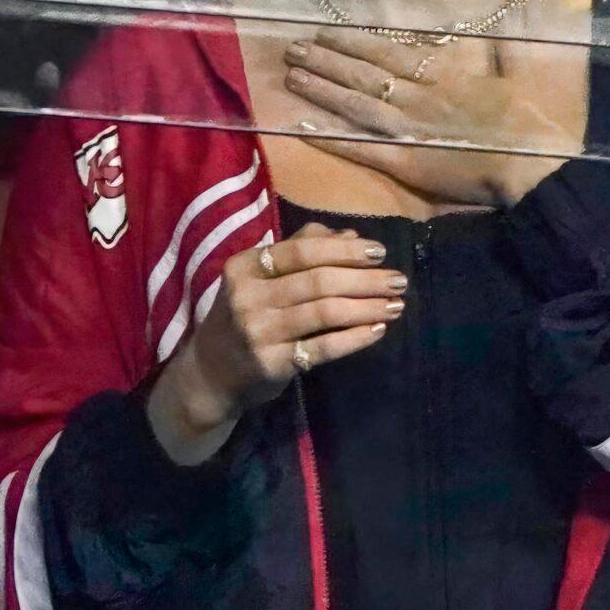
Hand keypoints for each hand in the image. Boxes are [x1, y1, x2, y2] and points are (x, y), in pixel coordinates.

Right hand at [148, 222, 404, 462]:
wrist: (210, 374)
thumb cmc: (245, 316)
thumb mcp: (260, 279)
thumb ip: (302, 251)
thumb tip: (350, 235)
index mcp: (245, 267)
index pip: (302, 249)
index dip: (344, 249)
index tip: (380, 251)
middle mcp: (248, 296)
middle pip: (318, 280)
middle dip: (365, 278)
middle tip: (400, 280)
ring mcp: (258, 332)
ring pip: (324, 312)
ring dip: (366, 307)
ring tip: (395, 305)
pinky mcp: (272, 363)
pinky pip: (323, 347)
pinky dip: (355, 338)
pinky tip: (377, 330)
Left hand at [282, 29, 576, 207]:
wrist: (534, 167)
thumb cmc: (532, 123)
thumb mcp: (516, 74)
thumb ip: (494, 51)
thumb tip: (489, 22)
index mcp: (445, 76)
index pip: (388, 54)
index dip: (354, 41)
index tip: (326, 30)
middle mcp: (419, 98)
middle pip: (364, 75)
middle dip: (327, 59)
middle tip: (291, 48)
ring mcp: (410, 131)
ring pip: (356, 106)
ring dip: (322, 91)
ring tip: (291, 76)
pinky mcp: (407, 164)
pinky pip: (363, 148)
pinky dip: (332, 139)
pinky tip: (304, 129)